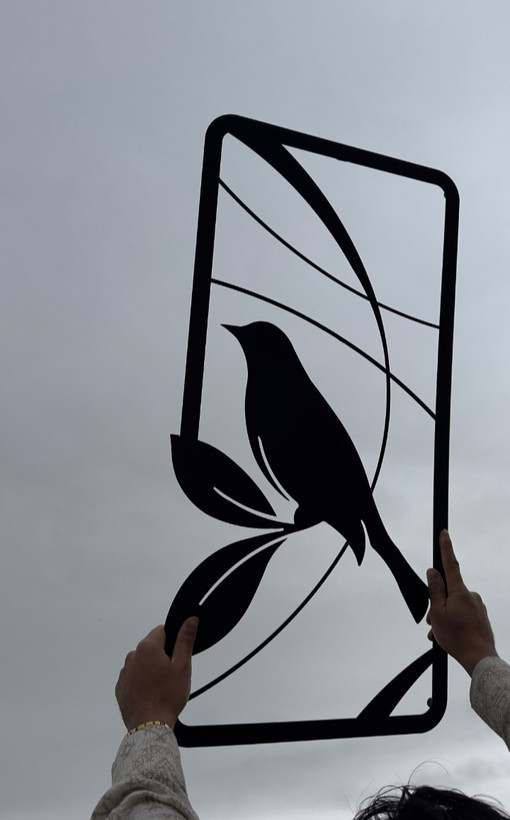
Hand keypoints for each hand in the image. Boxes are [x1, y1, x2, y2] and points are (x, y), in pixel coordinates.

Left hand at [115, 618, 198, 730]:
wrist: (149, 726)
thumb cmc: (167, 696)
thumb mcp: (182, 666)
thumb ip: (185, 640)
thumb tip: (190, 620)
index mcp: (147, 647)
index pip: (161, 631)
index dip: (172, 642)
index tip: (177, 657)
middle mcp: (132, 656)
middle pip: (151, 648)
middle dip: (161, 656)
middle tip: (171, 675)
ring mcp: (124, 672)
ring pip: (142, 663)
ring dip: (150, 670)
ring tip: (161, 688)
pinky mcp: (120, 688)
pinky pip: (133, 678)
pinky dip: (141, 682)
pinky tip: (150, 695)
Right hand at [426, 530, 497, 675]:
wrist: (480, 658)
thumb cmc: (457, 637)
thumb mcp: (438, 613)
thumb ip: (435, 590)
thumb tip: (433, 572)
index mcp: (460, 591)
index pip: (450, 564)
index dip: (446, 547)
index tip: (444, 533)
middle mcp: (471, 595)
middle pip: (448, 591)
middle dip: (437, 603)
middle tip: (432, 622)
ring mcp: (478, 606)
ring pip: (454, 605)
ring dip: (445, 616)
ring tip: (440, 634)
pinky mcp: (481, 617)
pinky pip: (463, 614)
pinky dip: (454, 622)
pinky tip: (449, 636)